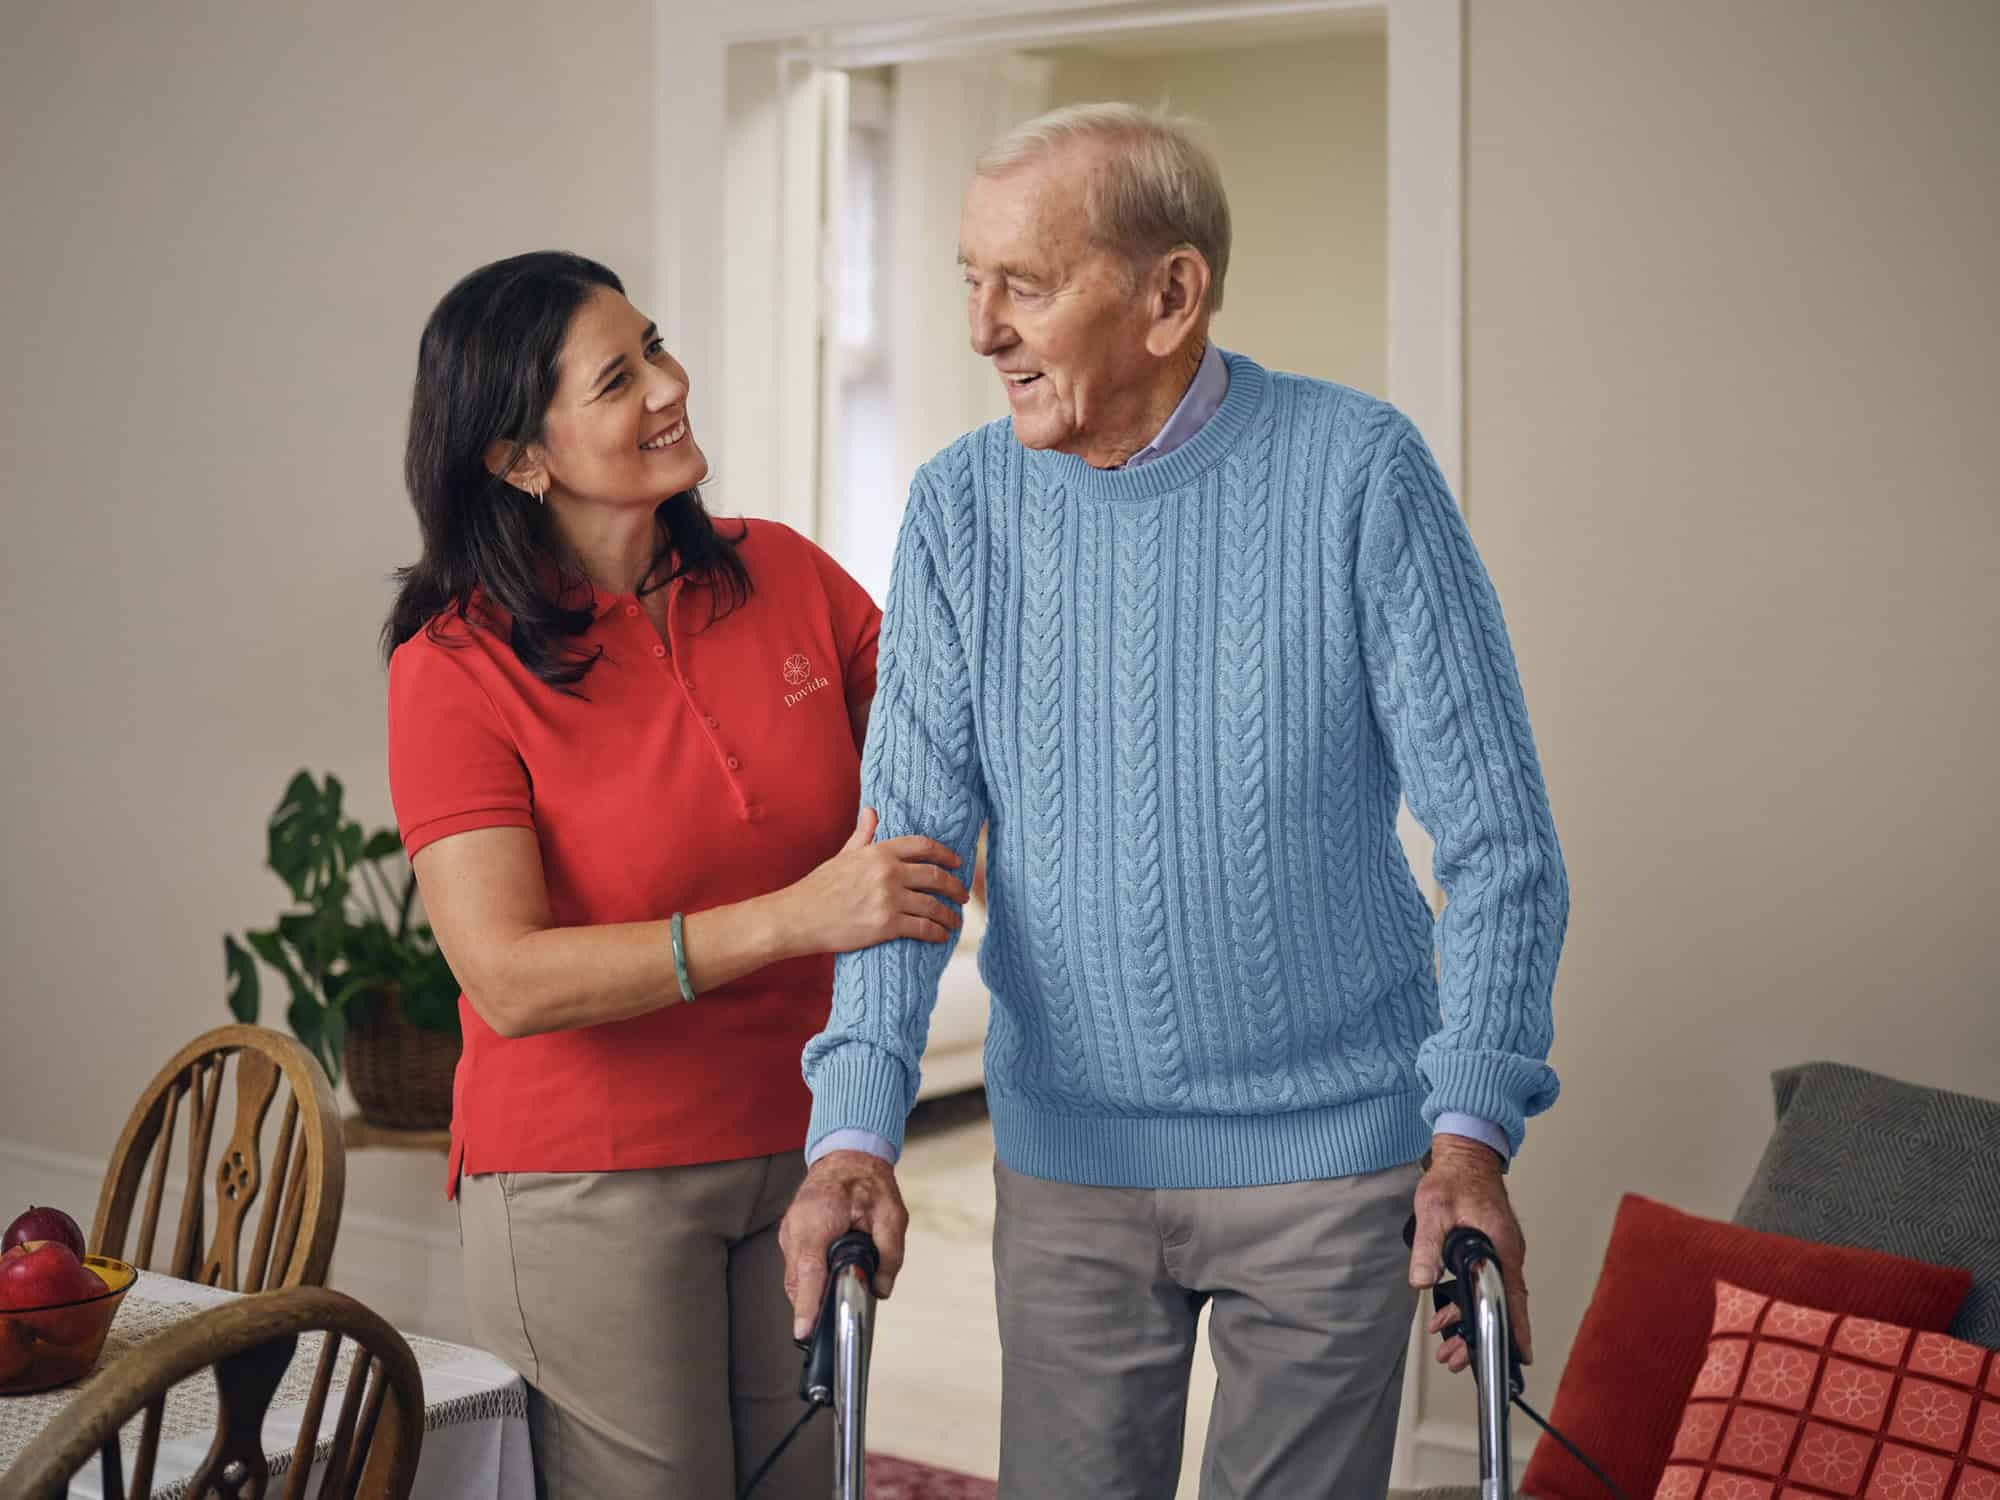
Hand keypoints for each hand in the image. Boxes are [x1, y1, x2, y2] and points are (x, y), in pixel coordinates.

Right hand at [780, 808, 968, 954]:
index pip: (923, 846)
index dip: (946, 854)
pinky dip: (937, 933)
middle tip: (963, 895)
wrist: (798, 917)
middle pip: (936, 875)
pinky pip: (923, 928)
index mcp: (879, 852)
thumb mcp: (843, 856)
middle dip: (955, 887)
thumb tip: (871, 811)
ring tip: (955, 921)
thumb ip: (862, 835)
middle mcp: (888, 872)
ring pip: (934, 905)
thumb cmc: (818, 888)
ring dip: (950, 915)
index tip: (957, 862)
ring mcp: (889, 899)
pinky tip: (941, 936)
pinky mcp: (886, 925)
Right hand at [780, 1150, 908, 1339]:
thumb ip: (889, 1254)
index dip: (807, 1305)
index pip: (809, 1272)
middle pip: (799, 1283)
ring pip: (796, 1279)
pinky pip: (797, 1269)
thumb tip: (880, 1289)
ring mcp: (789, 1234)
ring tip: (837, 1294)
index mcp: (817, 1222)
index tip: (804, 1331)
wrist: (847, 1157)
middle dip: (815, 1304)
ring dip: (813, 1291)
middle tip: (837, 1317)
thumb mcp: (891, 1215)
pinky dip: (810, 1280)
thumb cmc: (866, 1181)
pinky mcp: (791, 1238)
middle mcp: (796, 1230)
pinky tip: (828, 1280)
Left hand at [1409, 1136, 1532, 1374]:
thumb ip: (1429, 1247)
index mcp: (1500, 1246)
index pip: (1512, 1296)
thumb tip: (1423, 1280)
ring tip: (1448, 1344)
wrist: (1466, 1155)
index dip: (1516, 1328)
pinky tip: (1447, 1313)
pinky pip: (1486, 1283)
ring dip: (1470, 1321)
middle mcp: (1507, 1253)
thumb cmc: (1455, 1178)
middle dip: (1479, 1335)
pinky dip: (1468, 1301)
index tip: (1519, 1356)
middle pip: (1501, 1305)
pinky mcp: (1492, 1250)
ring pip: (1492, 1297)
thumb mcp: (1434, 1210)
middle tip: (1458, 1359)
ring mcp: (1502, 1252)